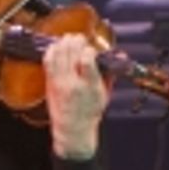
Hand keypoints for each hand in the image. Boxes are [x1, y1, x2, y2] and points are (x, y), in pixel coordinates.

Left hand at [42, 33, 107, 159]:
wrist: (72, 128)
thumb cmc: (90, 112)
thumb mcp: (105, 94)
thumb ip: (111, 73)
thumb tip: (120, 56)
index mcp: (90, 86)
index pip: (87, 60)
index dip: (89, 49)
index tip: (92, 50)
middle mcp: (73, 82)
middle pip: (71, 52)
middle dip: (77, 41)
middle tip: (81, 41)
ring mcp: (59, 82)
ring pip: (59, 53)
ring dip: (65, 42)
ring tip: (70, 41)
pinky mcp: (50, 82)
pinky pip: (48, 60)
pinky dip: (52, 49)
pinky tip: (57, 47)